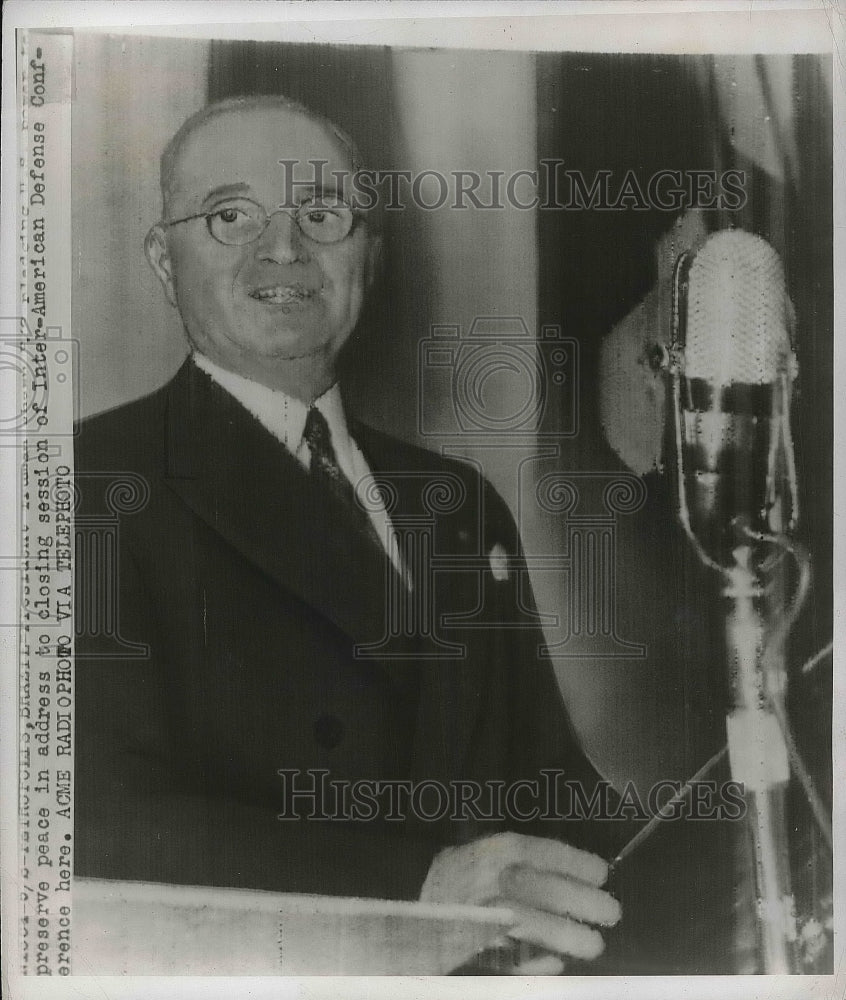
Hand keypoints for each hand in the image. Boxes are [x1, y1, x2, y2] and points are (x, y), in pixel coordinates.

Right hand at [420, 831, 620, 973]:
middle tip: (610, 912)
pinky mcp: (473, 948)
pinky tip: (556, 963)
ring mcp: (482, 915)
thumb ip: (521, 861)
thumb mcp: (484, 855)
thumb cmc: (456, 876)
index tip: (601, 873)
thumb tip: (579, 874)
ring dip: (569, 937)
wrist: (407, 900)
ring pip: (534, 926)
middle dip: (585, 903)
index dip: (578, 864)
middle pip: (548, 890)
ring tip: (593, 944)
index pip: (545, 852)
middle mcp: (489, 879)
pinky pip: (513, 958)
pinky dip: (537, 963)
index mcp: (494, 851)